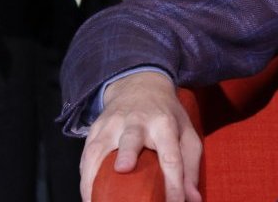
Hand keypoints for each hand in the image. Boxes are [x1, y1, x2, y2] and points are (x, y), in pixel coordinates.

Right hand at [79, 71, 201, 201]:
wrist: (140, 86)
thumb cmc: (167, 117)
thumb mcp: (186, 134)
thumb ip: (190, 167)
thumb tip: (192, 199)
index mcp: (165, 123)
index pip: (171, 155)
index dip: (174, 182)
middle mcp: (138, 121)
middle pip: (132, 138)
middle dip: (127, 154)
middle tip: (124, 169)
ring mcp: (112, 124)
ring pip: (99, 148)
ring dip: (93, 175)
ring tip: (94, 200)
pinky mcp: (95, 129)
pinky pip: (86, 155)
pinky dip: (84, 177)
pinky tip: (88, 194)